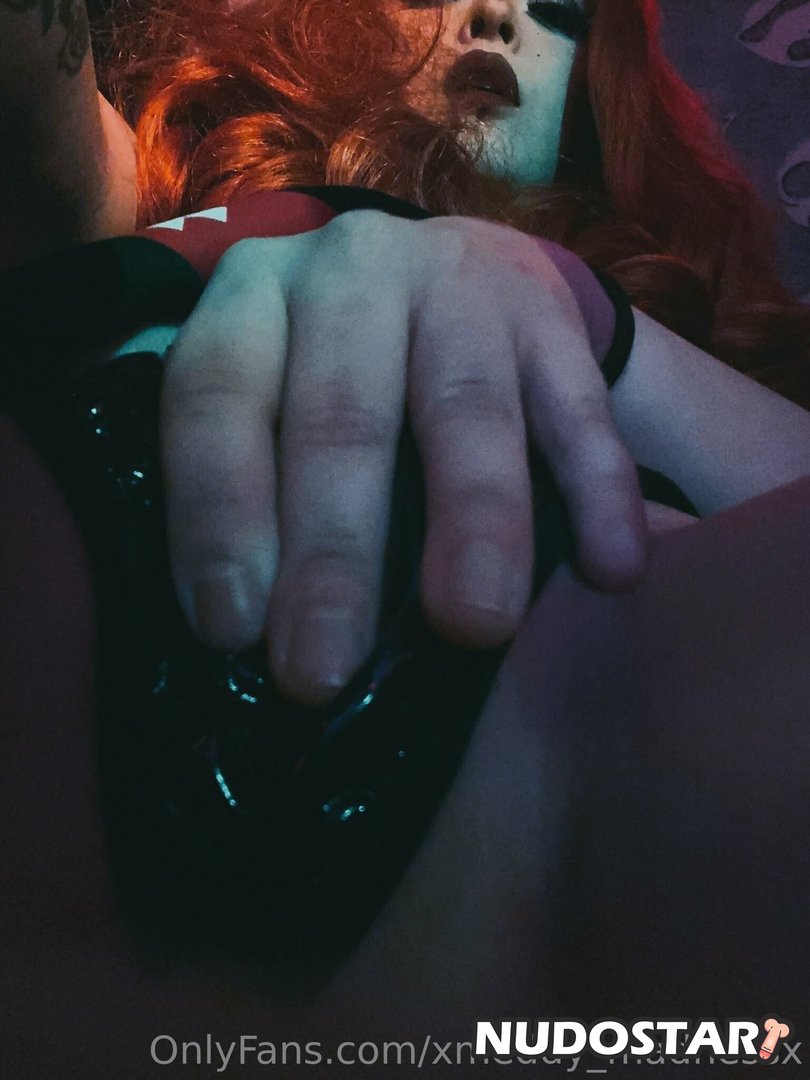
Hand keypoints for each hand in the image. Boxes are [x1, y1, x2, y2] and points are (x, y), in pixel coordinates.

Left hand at [161, 210, 645, 704]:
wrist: (448, 279)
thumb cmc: (336, 370)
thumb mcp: (272, 397)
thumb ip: (258, 484)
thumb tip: (250, 635)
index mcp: (255, 298)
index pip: (218, 398)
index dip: (219, 515)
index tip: (231, 629)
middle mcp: (351, 271)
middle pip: (343, 416)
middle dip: (334, 555)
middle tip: (325, 672)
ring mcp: (460, 284)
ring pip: (467, 407)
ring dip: (474, 521)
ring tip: (474, 625)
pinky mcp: (551, 315)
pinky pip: (579, 405)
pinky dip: (599, 488)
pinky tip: (613, 568)